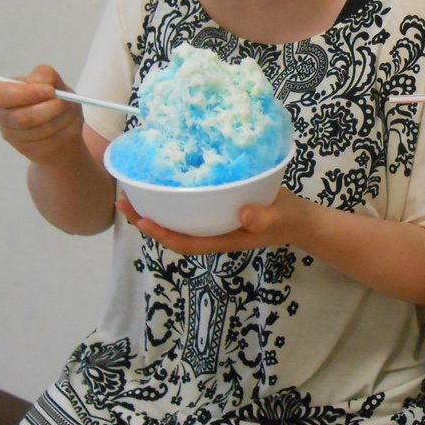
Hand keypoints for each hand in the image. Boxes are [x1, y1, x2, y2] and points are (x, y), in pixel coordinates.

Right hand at [0, 65, 84, 163]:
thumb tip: (40, 81)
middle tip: (65, 103)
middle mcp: (1, 116)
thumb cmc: (53, 100)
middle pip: (21, 117)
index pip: (1, 95)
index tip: (51, 91)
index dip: (28, 93)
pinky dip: (65, 131)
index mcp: (1, 94)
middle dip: (50, 109)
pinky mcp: (27, 150)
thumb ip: (45, 75)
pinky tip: (67, 125)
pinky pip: (49, 142)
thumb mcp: (55, 83)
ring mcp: (12, 136)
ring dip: (62, 119)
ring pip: (39, 130)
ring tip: (70, 112)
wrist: (62, 128)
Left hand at [115, 187, 306, 255]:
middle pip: (174, 231)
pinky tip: (167, 182)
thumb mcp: (280, 217)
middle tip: (123, 200)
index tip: (141, 220)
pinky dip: (175, 197)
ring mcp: (216, 221)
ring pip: (180, 220)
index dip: (161, 233)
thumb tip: (243, 214)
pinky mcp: (220, 208)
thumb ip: (264, 218)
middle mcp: (214, 232)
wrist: (301, 221)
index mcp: (223, 238)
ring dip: (157, 208)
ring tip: (136, 190)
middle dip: (148, 220)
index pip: (185, 242)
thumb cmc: (289, 220)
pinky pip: (192, 207)